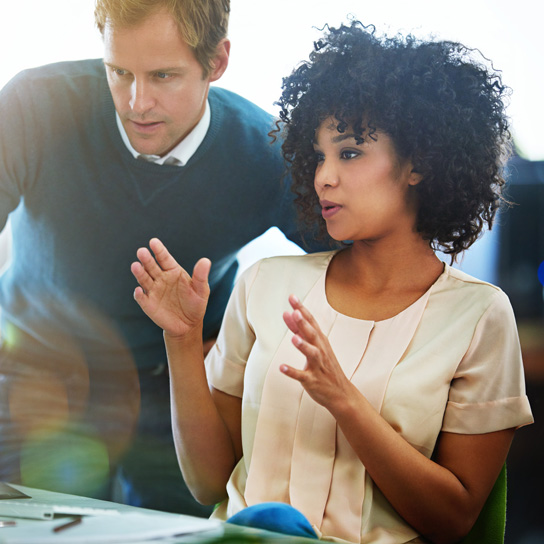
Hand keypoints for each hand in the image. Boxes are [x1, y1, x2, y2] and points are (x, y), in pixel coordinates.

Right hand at [131, 238, 210, 337]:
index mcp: (173, 271)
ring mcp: (153, 290)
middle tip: (141, 251)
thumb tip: (205, 261)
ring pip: (144, 279)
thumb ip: (201, 276)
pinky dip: (139, 294)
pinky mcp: (148, 304)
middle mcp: (161, 278)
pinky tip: (139, 291)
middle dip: (146, 259)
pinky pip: (141, 298)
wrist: (189, 325)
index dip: (159, 250)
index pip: (164, 258)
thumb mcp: (201, 290)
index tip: (153, 242)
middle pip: (151, 266)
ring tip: (136, 266)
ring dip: (139, 273)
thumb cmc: (195, 303)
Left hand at [281, 295, 353, 410]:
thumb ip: (298, 330)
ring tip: (293, 338)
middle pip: (313, 334)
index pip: (311, 322)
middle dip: (304, 323)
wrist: (341, 393)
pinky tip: (282, 367)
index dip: (302, 309)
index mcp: (320, 341)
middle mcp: (320, 351)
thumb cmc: (325, 366)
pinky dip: (292, 371)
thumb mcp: (313, 345)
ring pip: (311, 354)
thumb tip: (287, 313)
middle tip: (295, 312)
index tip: (292, 297)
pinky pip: (302, 376)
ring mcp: (317, 366)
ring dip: (303, 346)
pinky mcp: (312, 380)